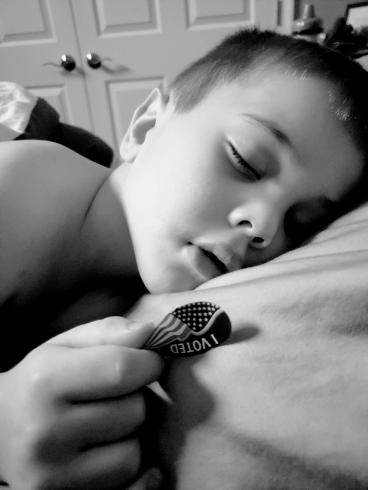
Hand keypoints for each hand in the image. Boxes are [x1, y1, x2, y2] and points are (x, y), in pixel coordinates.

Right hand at [0, 317, 162, 489]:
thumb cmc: (41, 380)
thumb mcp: (66, 345)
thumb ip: (108, 332)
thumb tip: (150, 331)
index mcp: (44, 382)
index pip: (122, 369)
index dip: (148, 362)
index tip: (147, 362)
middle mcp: (43, 432)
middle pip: (134, 411)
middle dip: (134, 398)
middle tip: (111, 396)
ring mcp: (50, 475)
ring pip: (133, 451)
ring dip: (129, 435)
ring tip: (104, 424)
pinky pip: (126, 484)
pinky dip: (125, 465)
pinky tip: (107, 450)